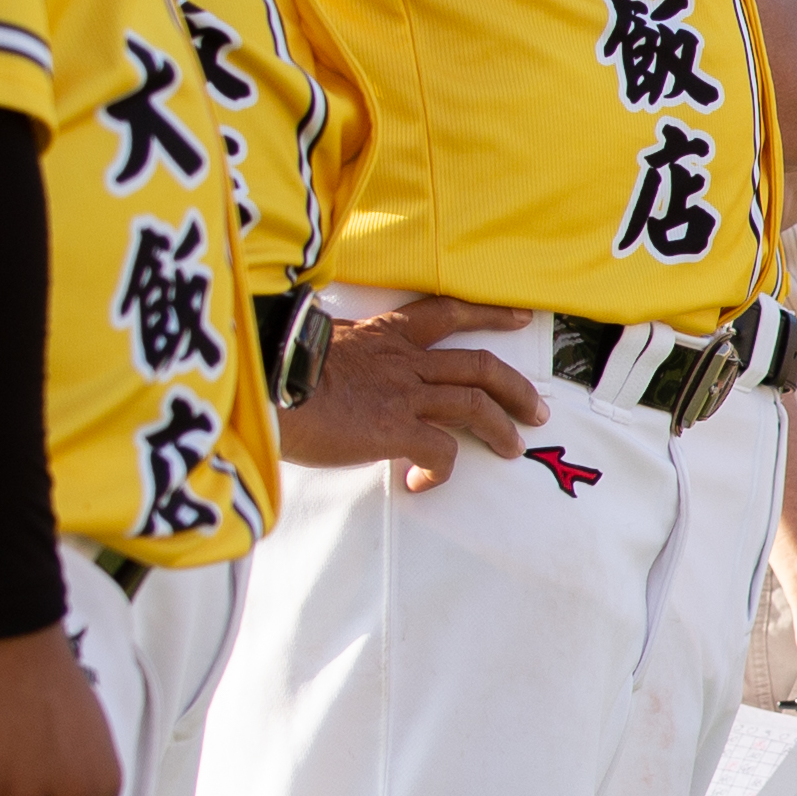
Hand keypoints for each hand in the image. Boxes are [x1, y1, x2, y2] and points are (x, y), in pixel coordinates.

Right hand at [284, 297, 543, 491]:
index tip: (518, 318)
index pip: (446, 313)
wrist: (260, 387)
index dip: (487, 315)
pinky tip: (422, 482)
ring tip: (512, 447)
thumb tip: (340, 376)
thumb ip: (343, 357)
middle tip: (536, 409)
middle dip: (515, 387)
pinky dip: (440, 470)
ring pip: (475, 404)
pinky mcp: (396, 429)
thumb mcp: (315, 348)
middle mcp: (403, 361)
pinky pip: (440, 452)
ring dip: (500, 427)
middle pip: (479, 366)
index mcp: (384, 335)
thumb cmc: (273, 371)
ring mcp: (403, 394)